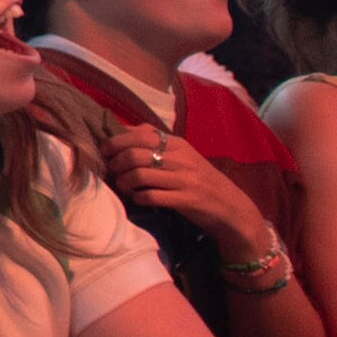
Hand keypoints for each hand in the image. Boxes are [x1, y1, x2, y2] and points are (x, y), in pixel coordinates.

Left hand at [98, 123, 270, 249]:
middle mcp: (182, 158)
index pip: (138, 134)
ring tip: (124, 187)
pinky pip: (152, 196)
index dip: (115, 142)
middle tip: (111, 173)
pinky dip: (138, 197)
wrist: (231, 207)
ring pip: (139, 174)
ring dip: (124, 182)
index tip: (104, 152)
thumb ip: (157, 142)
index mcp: (178, 144)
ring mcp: (186, 179)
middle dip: (115, 164)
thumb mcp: (182, 156)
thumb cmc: (199, 180)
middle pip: (134, 154)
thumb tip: (124, 129)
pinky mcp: (188, 200)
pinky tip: (138, 198)